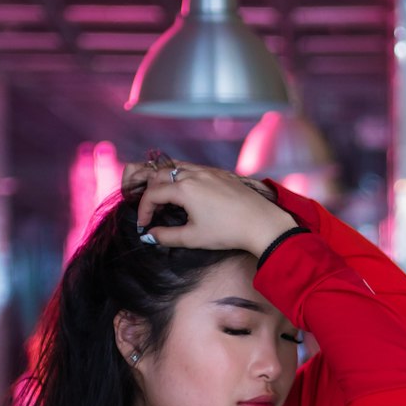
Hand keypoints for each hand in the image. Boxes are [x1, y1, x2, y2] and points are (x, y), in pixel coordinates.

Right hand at [122, 161, 296, 258]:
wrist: (261, 223)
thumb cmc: (228, 232)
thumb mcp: (193, 238)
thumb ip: (167, 236)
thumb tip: (150, 236)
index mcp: (184, 189)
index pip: (152, 194)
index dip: (143, 209)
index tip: (143, 224)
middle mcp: (194, 174)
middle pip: (160, 175)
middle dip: (150, 192)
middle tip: (151, 210)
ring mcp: (208, 171)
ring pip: (177, 168)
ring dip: (165, 181)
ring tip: (165, 199)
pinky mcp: (220, 173)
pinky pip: (193, 168)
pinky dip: (182, 176)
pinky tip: (186, 191)